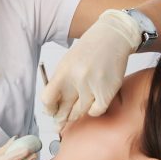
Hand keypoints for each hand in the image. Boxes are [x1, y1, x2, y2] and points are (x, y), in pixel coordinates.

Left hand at [40, 9, 139, 129]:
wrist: (112, 37)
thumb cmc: (88, 51)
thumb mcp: (67, 63)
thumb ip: (59, 83)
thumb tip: (53, 108)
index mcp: (63, 71)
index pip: (47, 99)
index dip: (48, 109)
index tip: (51, 111)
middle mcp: (77, 79)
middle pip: (64, 110)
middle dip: (61, 118)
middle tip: (60, 122)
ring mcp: (93, 85)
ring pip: (80, 112)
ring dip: (77, 113)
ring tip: (75, 111)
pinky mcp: (108, 91)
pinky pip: (96, 111)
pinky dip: (93, 110)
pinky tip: (92, 103)